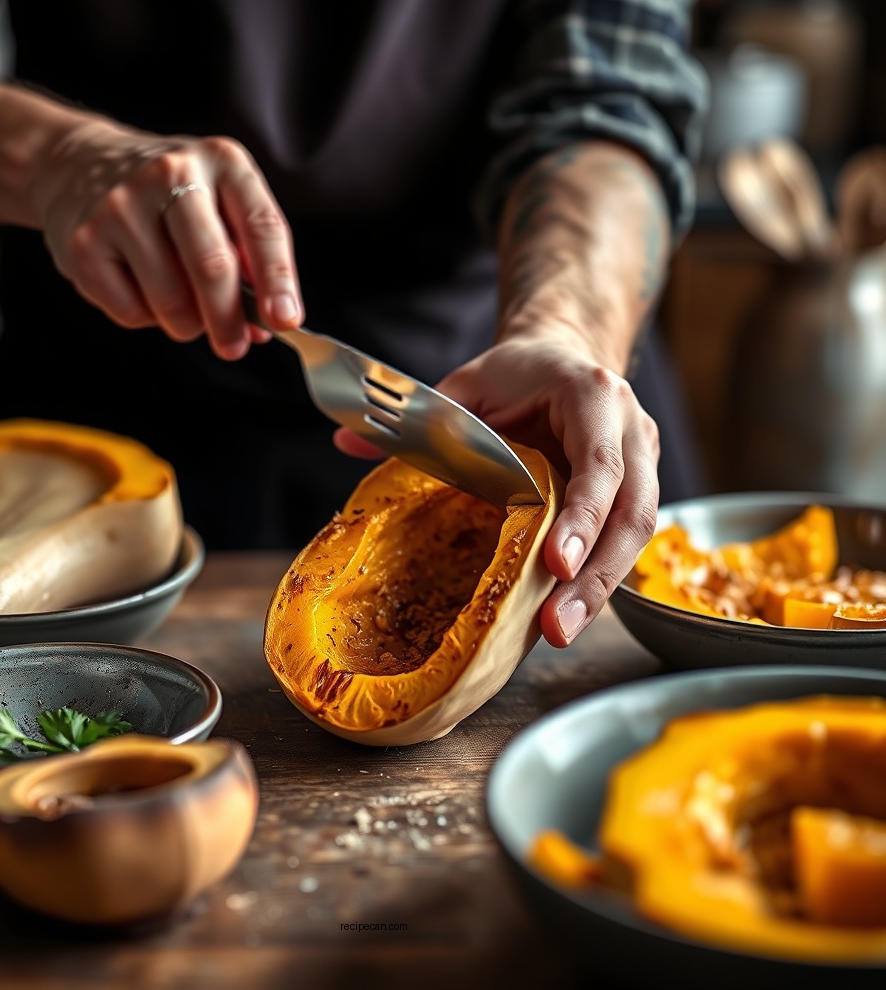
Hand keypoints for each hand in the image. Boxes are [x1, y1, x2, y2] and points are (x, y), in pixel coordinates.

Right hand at [28, 120, 303, 356]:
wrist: (78, 163)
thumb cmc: (169, 194)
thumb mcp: (220, 202)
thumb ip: (250, 257)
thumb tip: (267, 324)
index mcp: (223, 162)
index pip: (262, 226)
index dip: (278, 279)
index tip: (285, 319)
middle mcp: (172, 175)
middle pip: (212, 267)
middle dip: (229, 321)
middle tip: (233, 346)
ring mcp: (122, 206)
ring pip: (172, 301)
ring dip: (186, 324)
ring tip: (181, 306)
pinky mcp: (85, 242)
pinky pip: (130, 311)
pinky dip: (145, 317)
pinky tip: (139, 288)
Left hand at [335, 336, 659, 646]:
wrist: (562, 358)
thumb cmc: (516, 374)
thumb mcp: (466, 386)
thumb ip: (420, 415)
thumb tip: (345, 441)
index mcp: (593, 396)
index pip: (599, 464)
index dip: (582, 516)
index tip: (556, 565)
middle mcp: (631, 430)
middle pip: (634, 513)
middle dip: (597, 576)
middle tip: (558, 626)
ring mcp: (643, 462)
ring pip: (640, 535)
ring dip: (601, 590)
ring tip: (561, 632)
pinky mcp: (638, 491)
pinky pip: (626, 542)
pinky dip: (599, 580)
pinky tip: (568, 614)